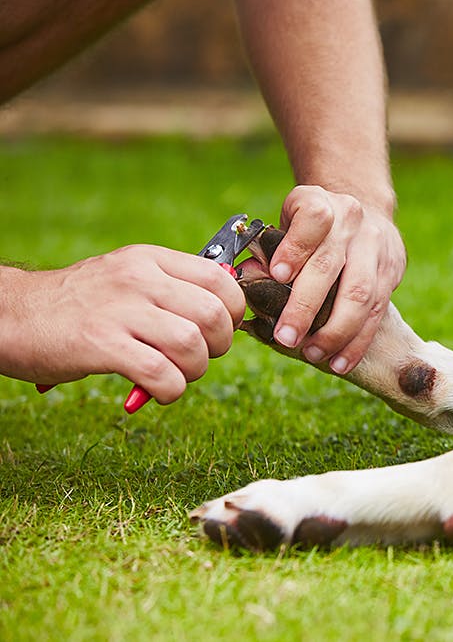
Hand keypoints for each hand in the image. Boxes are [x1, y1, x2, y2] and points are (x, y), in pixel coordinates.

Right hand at [0, 246, 244, 402]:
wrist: (11, 315)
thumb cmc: (79, 304)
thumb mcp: (127, 277)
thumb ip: (172, 288)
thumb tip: (226, 312)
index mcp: (150, 259)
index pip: (220, 278)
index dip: (233, 311)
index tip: (221, 329)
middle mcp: (138, 278)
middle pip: (214, 314)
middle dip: (219, 345)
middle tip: (198, 357)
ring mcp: (119, 310)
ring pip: (192, 344)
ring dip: (194, 370)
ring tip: (175, 375)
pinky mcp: (101, 344)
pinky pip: (162, 373)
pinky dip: (171, 390)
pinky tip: (158, 391)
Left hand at [267, 185, 405, 372]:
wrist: (364, 210)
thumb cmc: (313, 227)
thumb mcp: (289, 222)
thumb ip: (270, 250)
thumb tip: (249, 279)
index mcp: (320, 203)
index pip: (313, 220)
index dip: (295, 248)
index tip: (277, 275)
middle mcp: (352, 222)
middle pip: (331, 265)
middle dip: (306, 306)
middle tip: (286, 337)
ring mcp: (376, 247)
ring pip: (360, 294)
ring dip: (335, 331)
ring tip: (314, 353)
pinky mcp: (392, 271)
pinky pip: (376, 313)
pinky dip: (357, 342)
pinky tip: (339, 361)